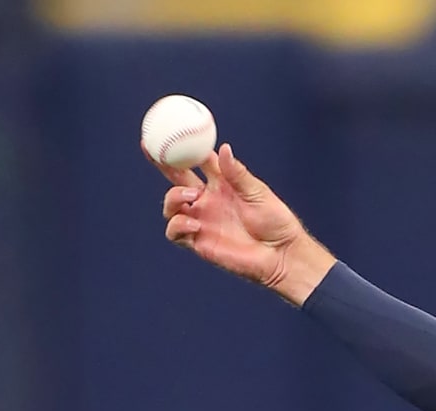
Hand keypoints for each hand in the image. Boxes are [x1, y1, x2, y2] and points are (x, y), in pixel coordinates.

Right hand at [153, 143, 334, 304]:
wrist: (283, 255)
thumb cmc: (277, 223)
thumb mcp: (258, 193)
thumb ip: (238, 174)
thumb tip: (224, 148)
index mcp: (221, 185)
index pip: (196, 162)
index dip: (182, 147)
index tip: (170, 130)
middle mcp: (207, 201)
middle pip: (176, 179)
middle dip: (162, 163)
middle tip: (152, 150)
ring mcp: (201, 221)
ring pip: (171, 205)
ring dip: (173, 197)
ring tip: (192, 195)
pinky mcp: (199, 242)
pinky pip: (175, 232)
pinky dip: (177, 225)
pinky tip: (194, 224)